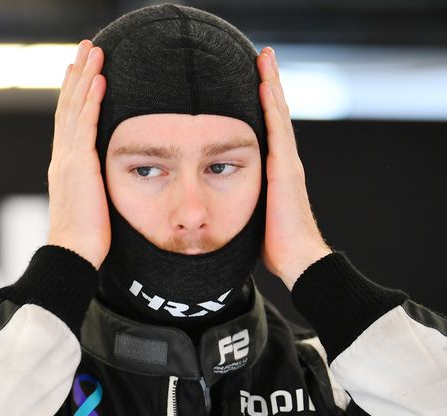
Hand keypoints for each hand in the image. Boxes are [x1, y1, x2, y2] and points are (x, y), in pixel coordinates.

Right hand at [46, 40, 109, 268]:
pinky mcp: (78, 165)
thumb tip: (108, 182)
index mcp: (65, 166)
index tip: (81, 71)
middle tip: (86, 47)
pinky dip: (92, 100)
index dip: (74, 93)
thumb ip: (96, 186)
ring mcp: (68, 159)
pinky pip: (86, 124)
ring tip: (94, 50)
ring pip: (75, 108)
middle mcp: (62, 157)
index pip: (69, 121)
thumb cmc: (85, 239)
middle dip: (77, 74)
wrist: (72, 254)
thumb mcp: (91, 204)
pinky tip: (99, 79)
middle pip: (68, 106)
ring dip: (85, 76)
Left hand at [257, 46, 332, 288]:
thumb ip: (241, 201)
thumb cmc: (273, 246)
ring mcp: (287, 163)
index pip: (267, 129)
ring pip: (278, 115)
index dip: (262, 104)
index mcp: (275, 171)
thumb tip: (217, 202)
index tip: (252, 80)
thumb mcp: (250, 216)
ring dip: (271, 85)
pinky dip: (271, 107)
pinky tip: (264, 87)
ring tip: (264, 59)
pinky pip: (277, 130)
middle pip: (275, 114)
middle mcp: (283, 162)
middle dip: (269, 84)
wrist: (296, 261)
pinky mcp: (285, 169)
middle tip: (262, 56)